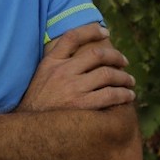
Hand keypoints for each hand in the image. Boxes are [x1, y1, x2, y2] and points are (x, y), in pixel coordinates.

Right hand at [17, 23, 135, 111]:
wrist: (29, 128)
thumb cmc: (38, 102)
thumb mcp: (41, 75)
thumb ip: (56, 62)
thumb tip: (78, 51)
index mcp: (51, 62)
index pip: (72, 37)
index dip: (91, 31)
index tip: (105, 32)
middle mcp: (62, 72)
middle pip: (96, 55)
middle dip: (116, 56)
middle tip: (124, 62)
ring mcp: (73, 88)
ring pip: (107, 75)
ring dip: (123, 77)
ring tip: (130, 81)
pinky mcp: (82, 106)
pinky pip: (110, 95)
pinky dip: (123, 94)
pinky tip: (128, 96)